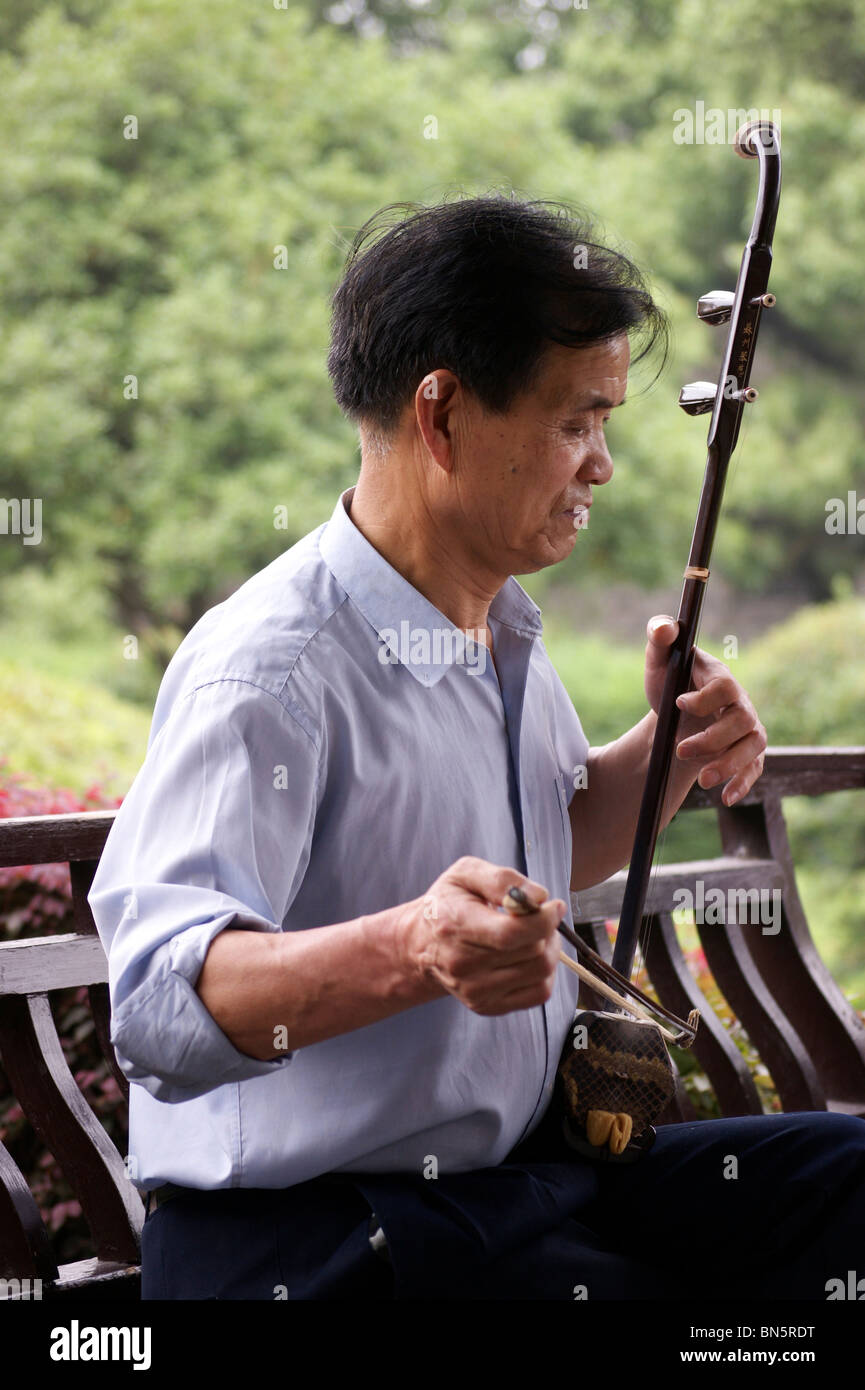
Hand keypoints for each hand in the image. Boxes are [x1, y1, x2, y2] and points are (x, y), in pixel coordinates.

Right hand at [403, 856, 564, 1014]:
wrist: (422, 945)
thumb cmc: (448, 905)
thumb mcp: (465, 874)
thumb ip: (502, 880)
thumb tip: (539, 897)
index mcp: (455, 926)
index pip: (511, 933)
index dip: (543, 919)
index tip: (554, 905)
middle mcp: (462, 964)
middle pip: (532, 952)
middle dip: (546, 929)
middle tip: (538, 916)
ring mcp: (474, 990)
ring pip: (540, 972)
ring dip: (548, 949)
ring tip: (533, 935)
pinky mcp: (486, 1006)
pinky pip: (539, 993)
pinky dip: (544, 972)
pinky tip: (529, 956)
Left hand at [644, 615, 766, 806]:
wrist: (674, 718)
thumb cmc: (668, 684)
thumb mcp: (658, 662)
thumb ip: (659, 636)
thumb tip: (667, 627)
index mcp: (719, 678)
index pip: (724, 686)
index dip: (705, 697)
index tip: (678, 703)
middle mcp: (740, 703)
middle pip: (742, 720)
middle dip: (712, 739)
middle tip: (680, 750)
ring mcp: (747, 729)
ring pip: (753, 746)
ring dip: (729, 764)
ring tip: (703, 780)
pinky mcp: (747, 752)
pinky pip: (755, 768)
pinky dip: (743, 783)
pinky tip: (725, 797)